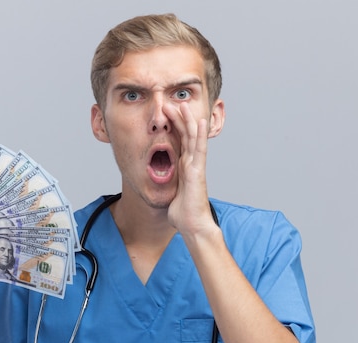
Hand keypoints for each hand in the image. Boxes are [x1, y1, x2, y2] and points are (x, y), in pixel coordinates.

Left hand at [164, 102, 213, 235]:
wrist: (192, 225)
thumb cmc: (182, 214)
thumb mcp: (170, 194)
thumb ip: (166, 185)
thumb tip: (157, 186)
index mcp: (184, 167)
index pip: (178, 142)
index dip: (173, 127)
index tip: (165, 113)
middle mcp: (191, 163)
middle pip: (185, 135)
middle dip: (177, 118)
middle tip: (170, 102)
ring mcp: (196, 165)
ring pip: (192, 138)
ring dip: (187, 120)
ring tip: (181, 104)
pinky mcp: (198, 171)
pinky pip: (199, 149)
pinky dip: (200, 134)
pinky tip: (200, 121)